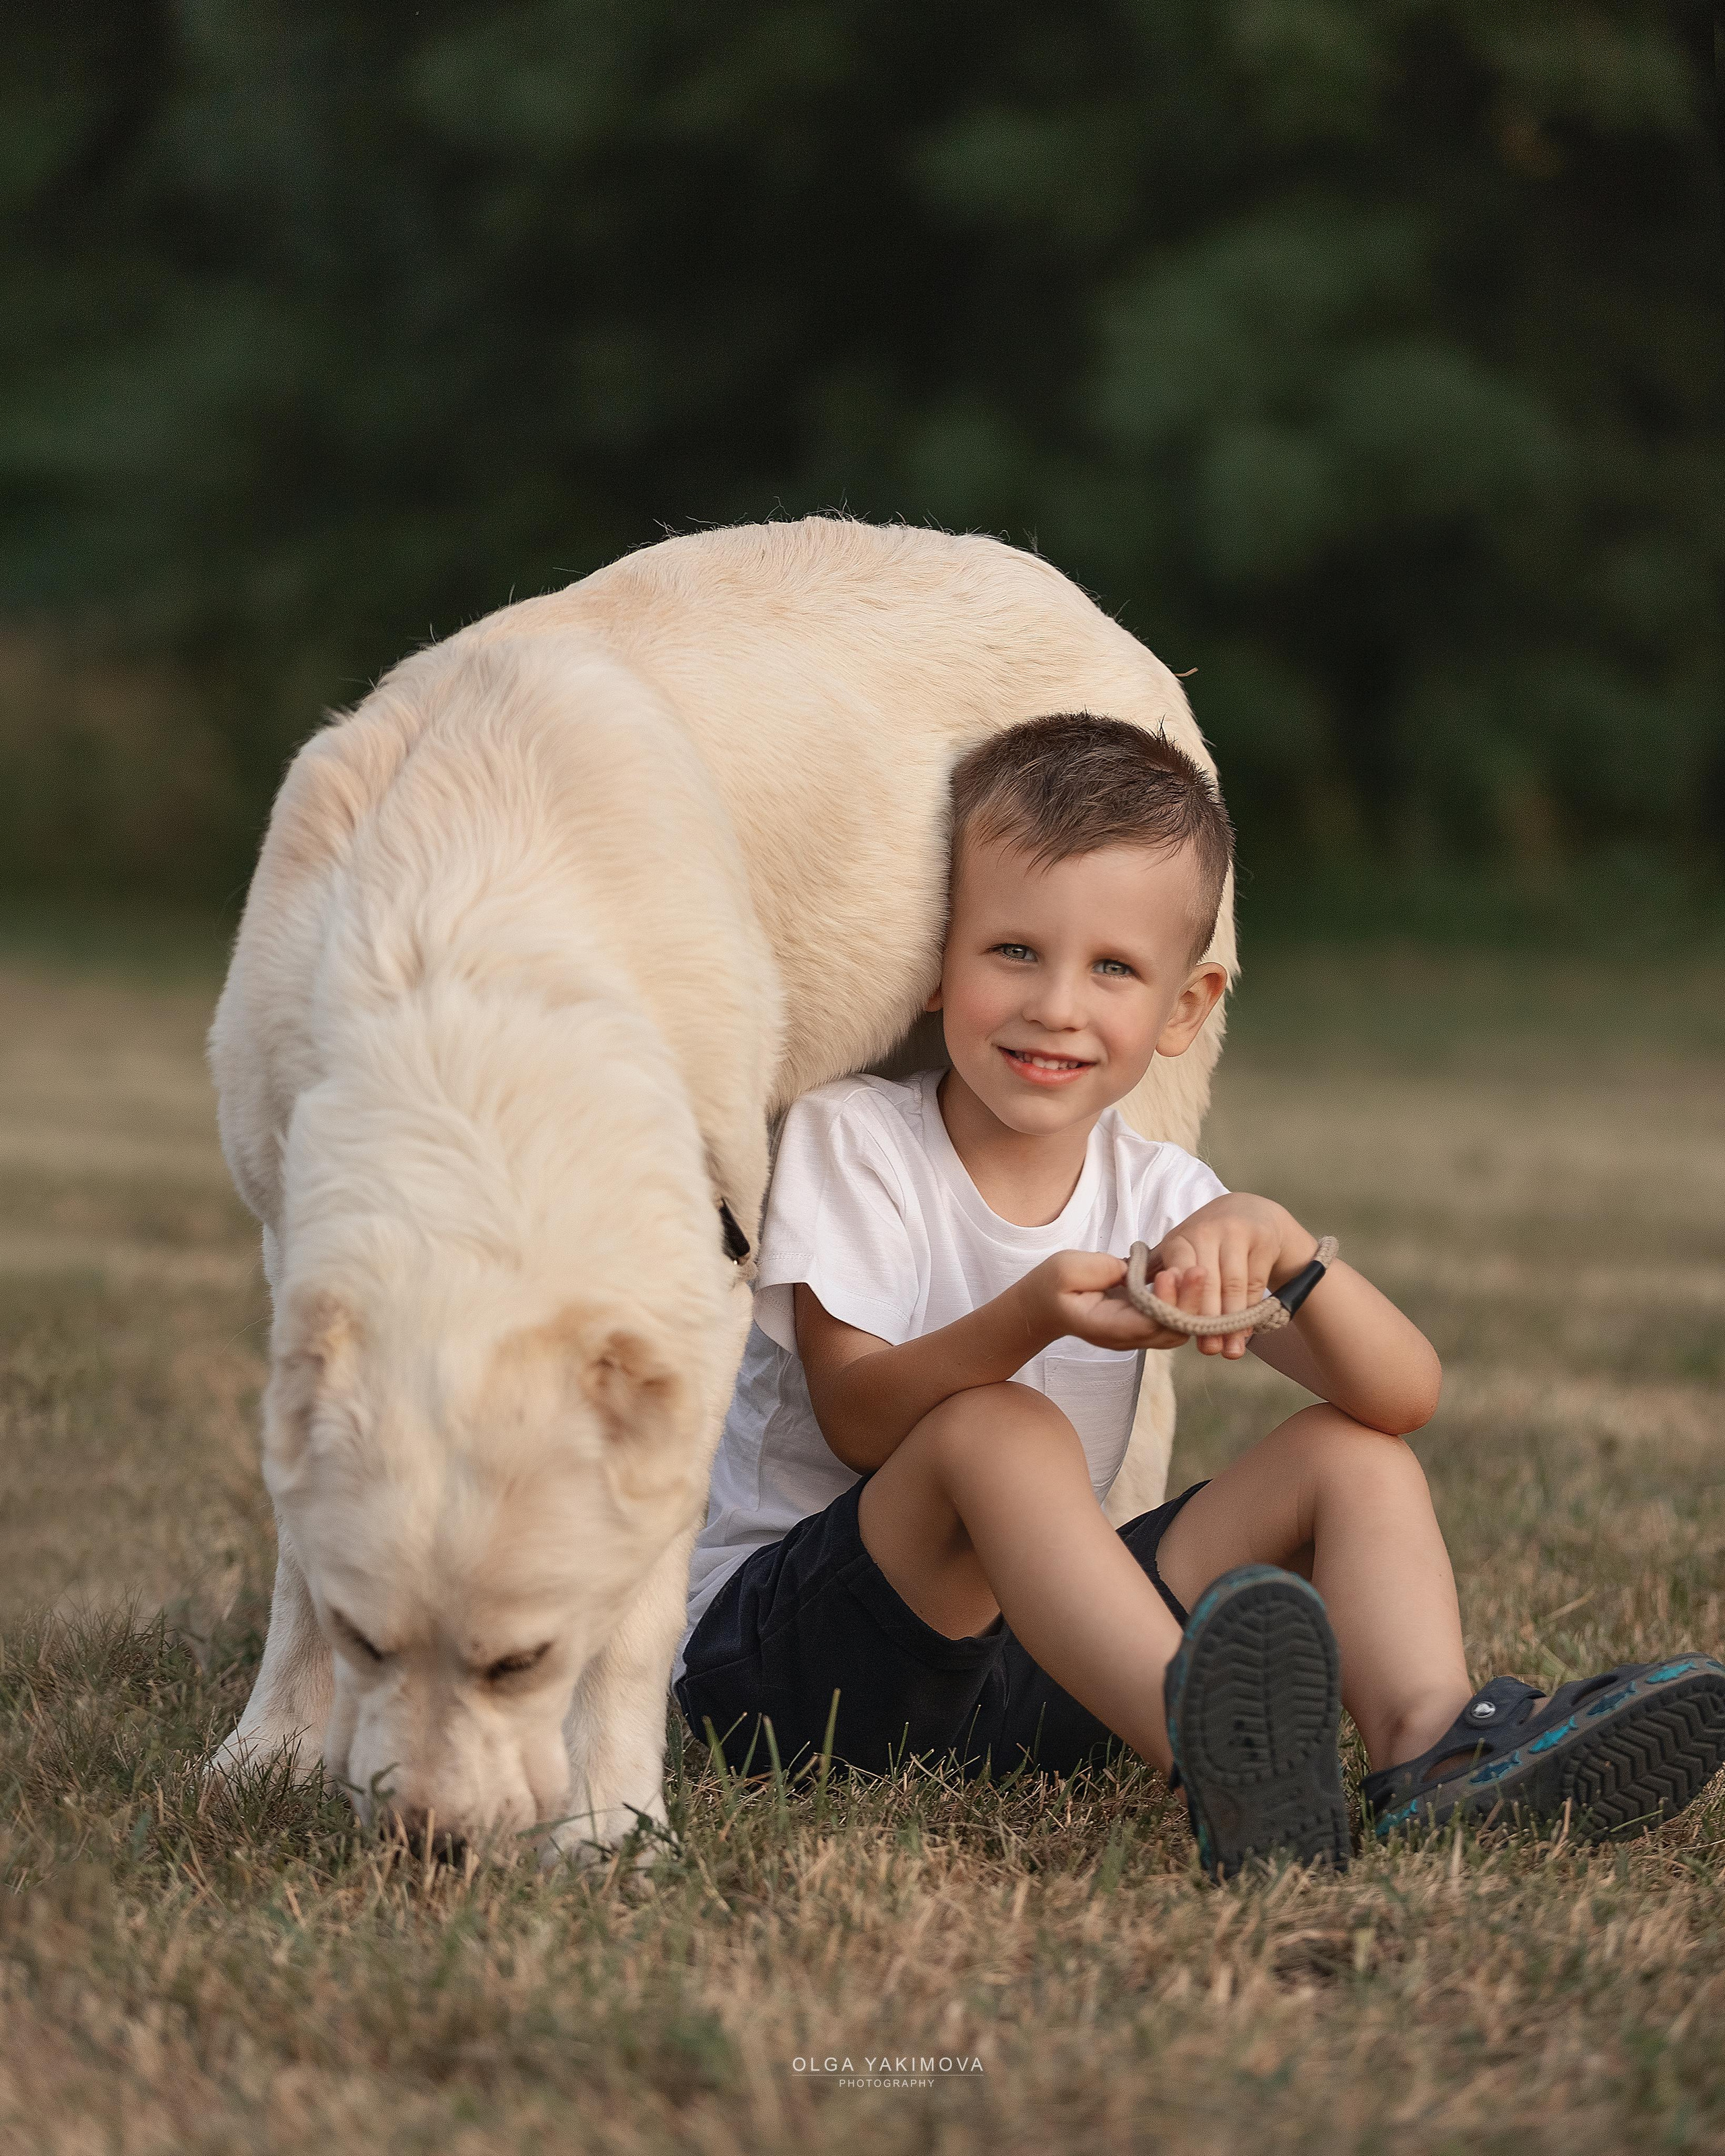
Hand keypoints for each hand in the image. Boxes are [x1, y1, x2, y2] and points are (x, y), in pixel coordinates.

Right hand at [1019, 1250, 1199, 1354]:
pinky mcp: (1142, 1325)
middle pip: (1170, 1332)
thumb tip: (1133, 1270)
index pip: (1148, 1323)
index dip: (1167, 1302)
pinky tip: (1189, 1278)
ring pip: (1176, 1330)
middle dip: (1188, 1303)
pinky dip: (1184, 1303)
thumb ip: (1100, 1270)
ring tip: (1197, 1271)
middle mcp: (1126, 1337)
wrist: (1044, 1305)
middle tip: (1198, 1269)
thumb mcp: (1066, 1270)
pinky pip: (1172, 1321)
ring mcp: (1135, 1335)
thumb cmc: (1053, 1285)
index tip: (1173, 1272)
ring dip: (1190, 1304)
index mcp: (1106, 1327)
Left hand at [1145, 1193, 1318, 1359]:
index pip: (1179, 1274)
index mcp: (1182, 1238)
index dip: (1181, 1304)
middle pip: (1208, 1283)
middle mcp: (1208, 1232)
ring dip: (1232, 1322)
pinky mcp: (1263, 1241)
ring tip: (1230, 1350)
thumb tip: (1132, 1297)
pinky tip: (1246, 1330)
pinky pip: (1255, 1283)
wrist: (1252, 1212)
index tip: (1181, 1331)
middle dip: (1207, 1320)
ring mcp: (1237, 1235)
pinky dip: (1251, 1310)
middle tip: (1209, 1349)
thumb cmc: (1209, 1239)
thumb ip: (1161, 1271)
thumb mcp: (1183, 1248)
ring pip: (1233, 1285)